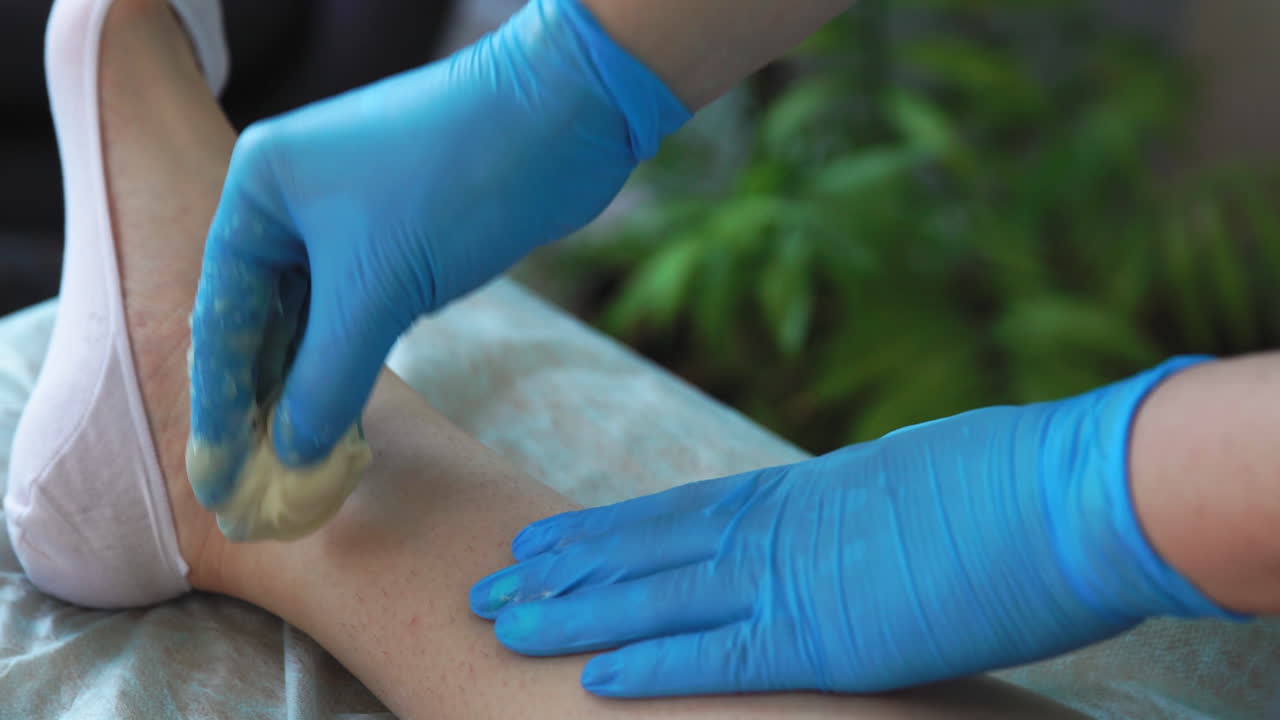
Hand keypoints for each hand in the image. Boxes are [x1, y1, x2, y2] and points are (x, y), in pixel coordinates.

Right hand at [186, 0, 687, 507]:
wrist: (565, 118)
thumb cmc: (454, 186)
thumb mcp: (377, 290)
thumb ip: (326, 379)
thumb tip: (292, 455)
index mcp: (261, 186)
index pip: (221, 310)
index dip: (219, 399)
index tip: (216, 472)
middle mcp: (296, 198)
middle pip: (261, 318)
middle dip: (259, 400)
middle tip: (249, 482)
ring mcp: (351, 216)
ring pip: (313, 319)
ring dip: (306, 387)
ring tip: (293, 465)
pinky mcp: (402, 236)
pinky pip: (358, 312)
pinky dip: (349, 363)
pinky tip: (342, 416)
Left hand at [470, 357, 1233, 696]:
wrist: (1075, 489)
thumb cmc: (1016, 483)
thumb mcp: (911, 485)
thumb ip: (852, 513)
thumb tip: (839, 528)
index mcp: (798, 494)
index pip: (676, 515)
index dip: (603, 530)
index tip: (544, 538)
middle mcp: (777, 530)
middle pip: (644, 548)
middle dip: (561, 569)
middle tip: (486, 580)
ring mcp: (795, 579)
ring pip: (657, 594)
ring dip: (575, 610)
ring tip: (502, 616)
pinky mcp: (827, 635)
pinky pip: (719, 652)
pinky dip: (652, 661)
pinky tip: (590, 671)